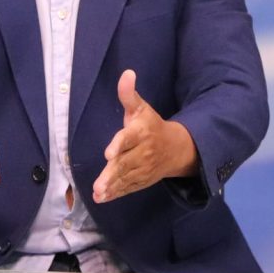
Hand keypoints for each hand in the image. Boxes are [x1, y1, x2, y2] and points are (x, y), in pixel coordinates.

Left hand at [92, 70, 197, 202]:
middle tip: (98, 185)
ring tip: (98, 193)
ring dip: (112, 186)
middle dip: (112, 174)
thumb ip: (129, 94)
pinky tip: (102, 198)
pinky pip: (128, 187)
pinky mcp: (141, 180)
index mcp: (141, 132)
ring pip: (126, 178)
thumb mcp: (141, 108)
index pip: (129, 138)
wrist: (175, 149)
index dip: (119, 145)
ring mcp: (143, 168)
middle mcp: (143, 152)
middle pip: (126, 163)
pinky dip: (115, 194)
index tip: (108, 153)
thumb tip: (127, 73)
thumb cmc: (150, 125)